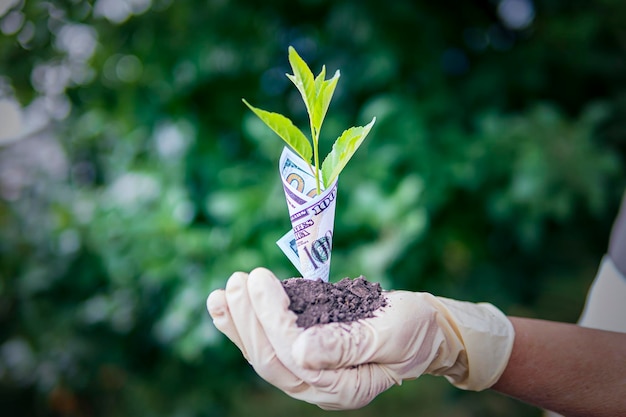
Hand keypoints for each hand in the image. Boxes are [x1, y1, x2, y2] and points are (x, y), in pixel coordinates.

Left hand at [207, 268, 513, 409]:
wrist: (426, 328)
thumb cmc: (414, 328)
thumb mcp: (390, 333)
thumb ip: (348, 345)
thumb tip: (301, 350)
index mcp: (343, 386)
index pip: (293, 358)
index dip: (270, 319)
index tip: (260, 280)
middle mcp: (320, 386)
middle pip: (270, 359)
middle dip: (248, 319)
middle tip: (236, 280)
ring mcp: (311, 372)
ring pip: (263, 354)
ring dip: (239, 323)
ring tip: (220, 293)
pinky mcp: (305, 354)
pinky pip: (269, 343)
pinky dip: (246, 325)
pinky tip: (226, 307)